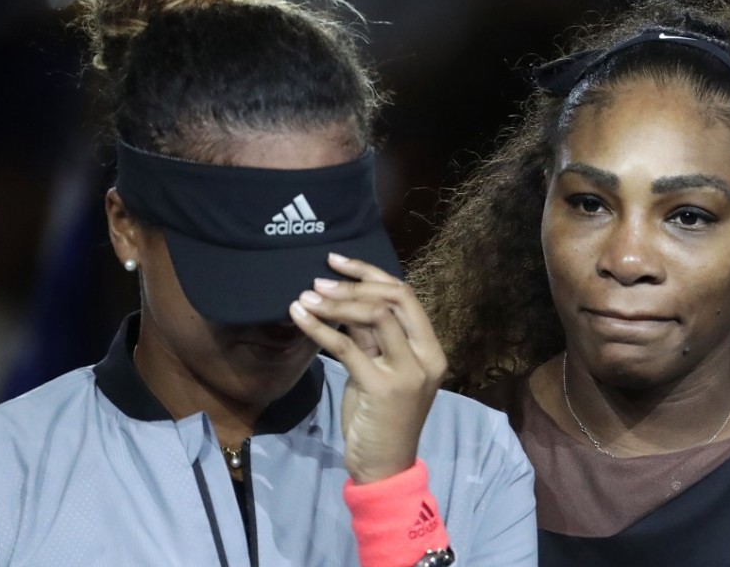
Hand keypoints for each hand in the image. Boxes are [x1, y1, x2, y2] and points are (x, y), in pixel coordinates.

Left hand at [289, 253, 447, 483]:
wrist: (384, 468)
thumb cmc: (381, 419)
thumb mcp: (378, 371)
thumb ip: (371, 338)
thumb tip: (344, 301)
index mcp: (430, 348)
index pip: (405, 295)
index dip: (370, 273)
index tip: (338, 261)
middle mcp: (426, 356)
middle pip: (395, 298)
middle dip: (355, 283)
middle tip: (319, 280)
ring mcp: (408, 372)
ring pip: (375, 316)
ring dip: (336, 302)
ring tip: (306, 296)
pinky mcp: (382, 387)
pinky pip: (347, 347)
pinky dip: (320, 328)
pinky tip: (299, 318)